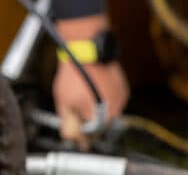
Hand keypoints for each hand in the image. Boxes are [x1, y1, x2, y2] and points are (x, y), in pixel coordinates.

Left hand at [52, 15, 129, 147]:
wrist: (87, 49)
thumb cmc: (75, 75)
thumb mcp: (64, 103)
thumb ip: (69, 124)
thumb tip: (71, 138)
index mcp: (101, 119)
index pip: (91, 136)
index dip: (80, 136)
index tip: (74, 135)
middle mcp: (115, 111)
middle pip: (100, 125)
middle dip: (88, 122)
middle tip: (75, 114)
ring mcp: (121, 99)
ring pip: (107, 111)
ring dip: (96, 109)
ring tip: (82, 96)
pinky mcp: (123, 88)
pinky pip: (113, 99)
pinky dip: (103, 98)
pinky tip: (92, 89)